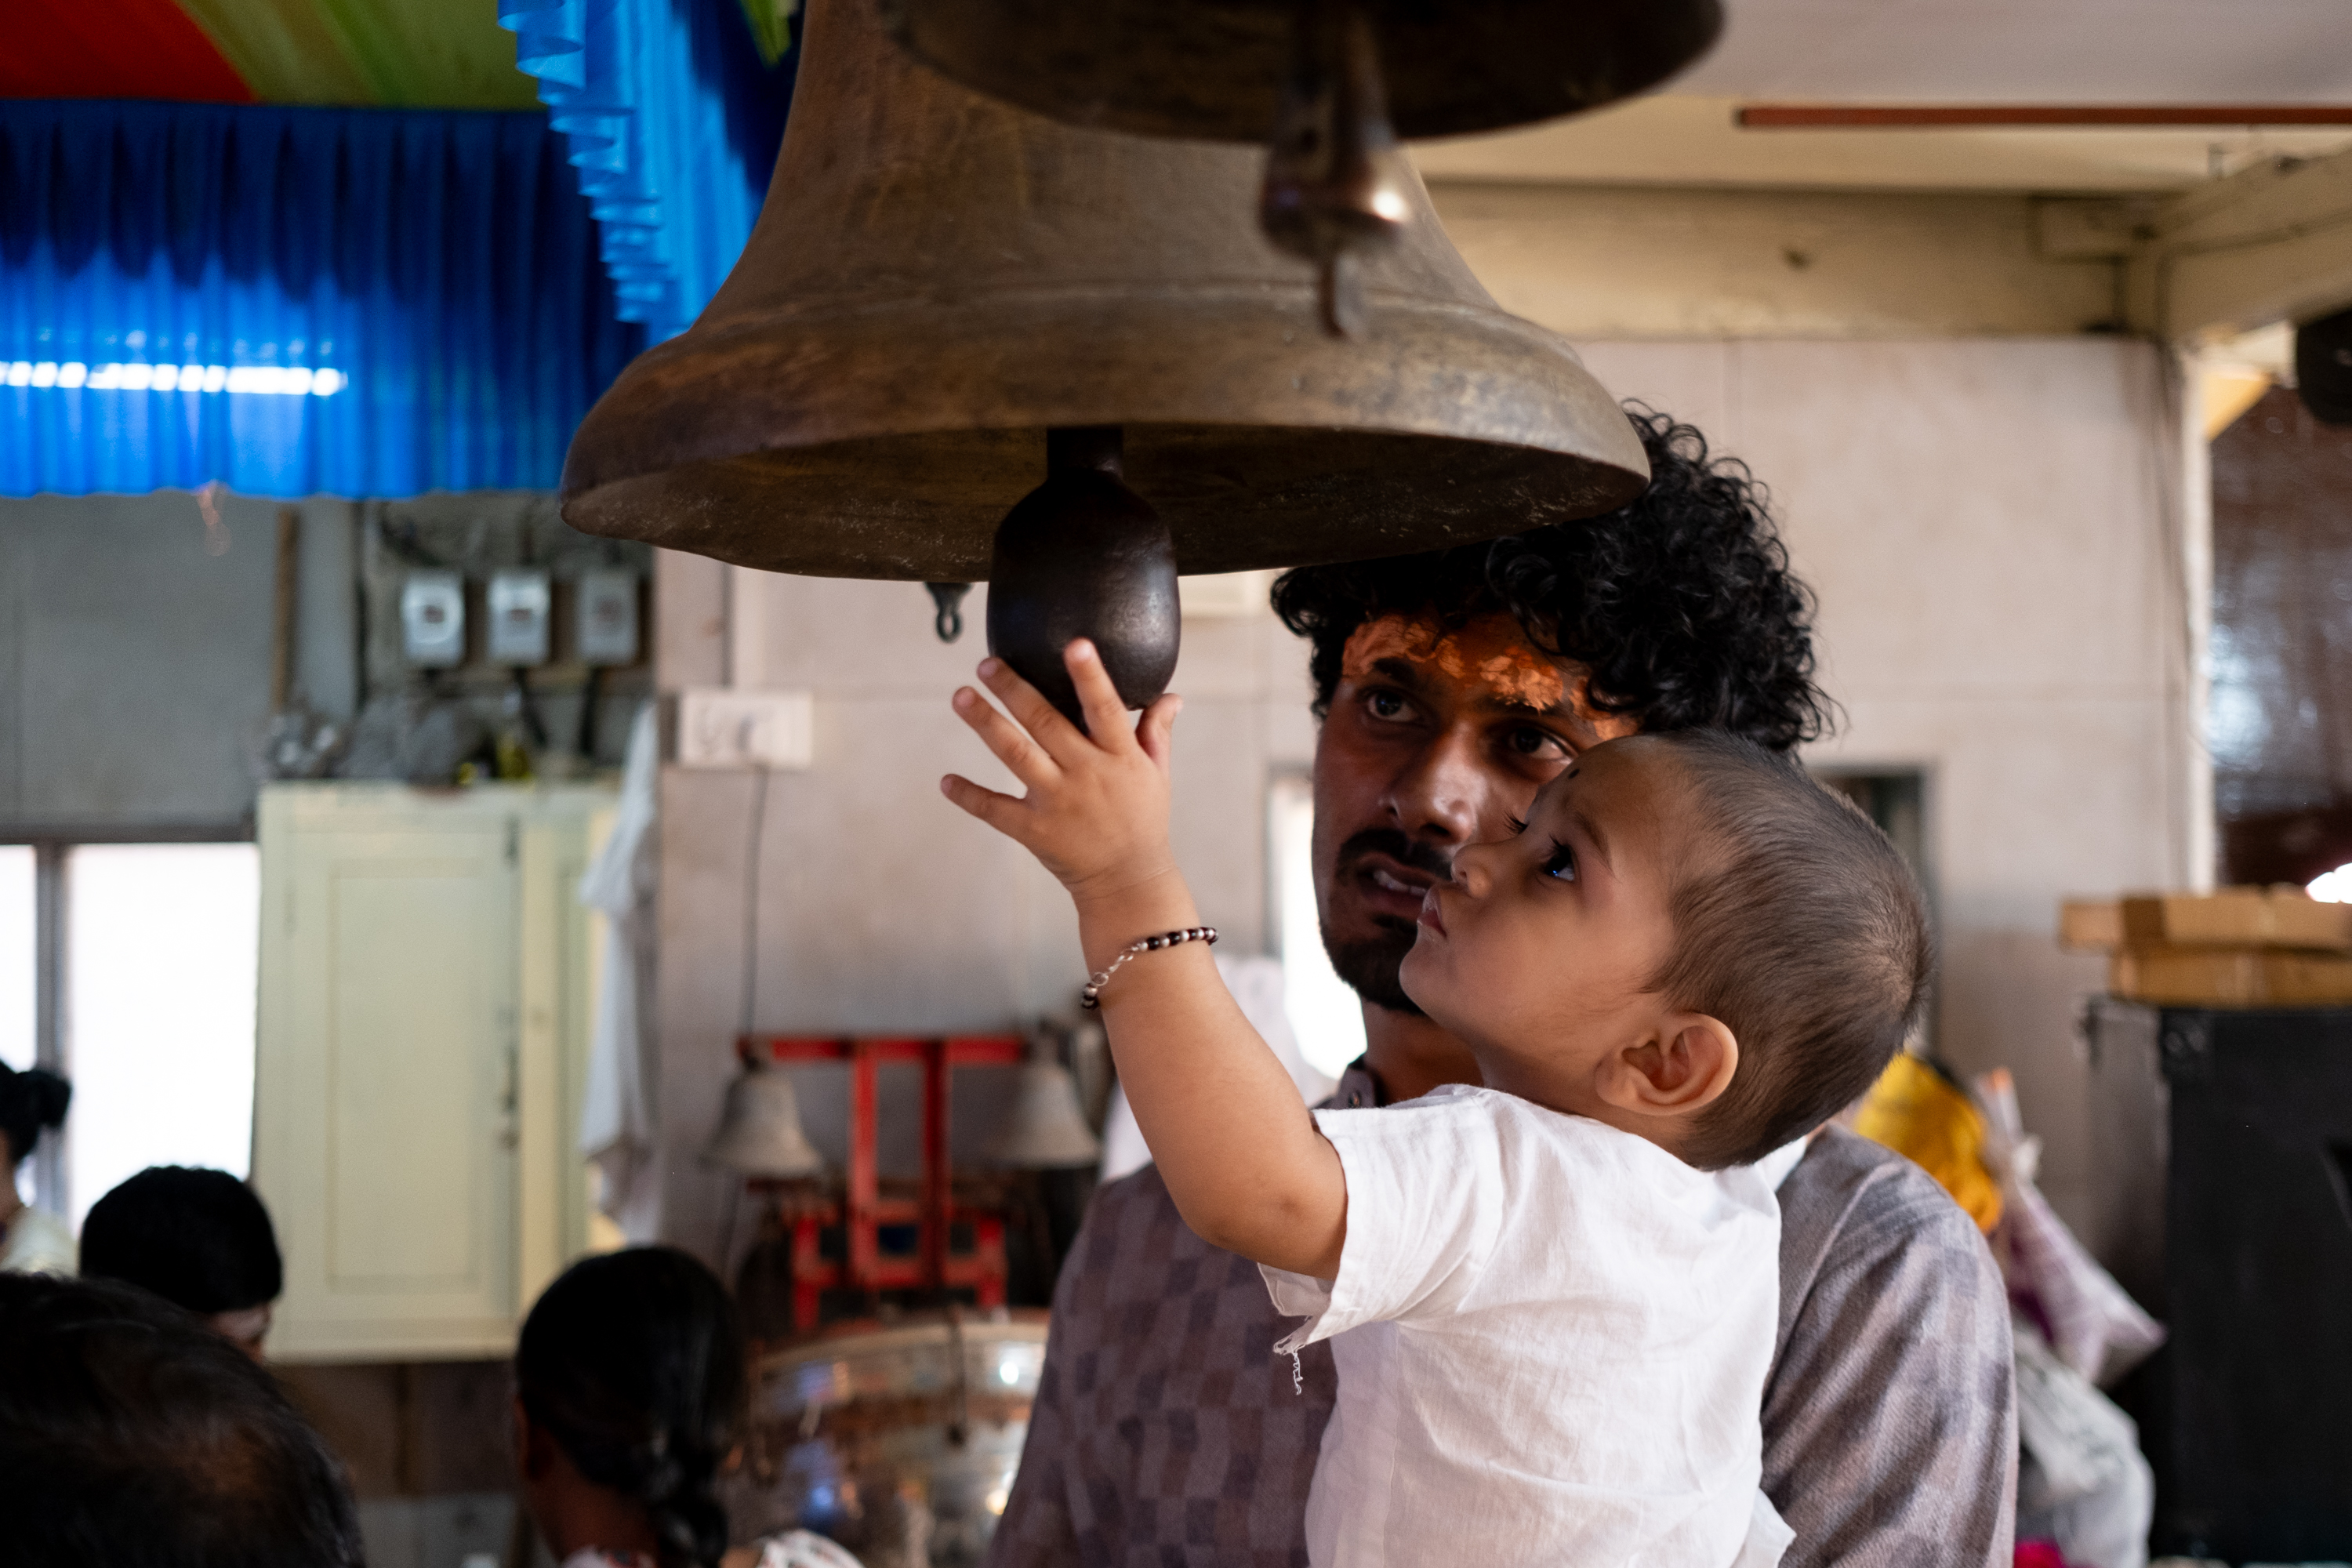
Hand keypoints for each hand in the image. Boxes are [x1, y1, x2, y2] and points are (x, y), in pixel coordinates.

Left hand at [942, 640, 1184, 905]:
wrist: (1129, 881)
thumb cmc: (1143, 820)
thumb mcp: (1156, 774)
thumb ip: (1156, 732)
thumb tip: (1172, 696)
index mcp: (1119, 756)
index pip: (1105, 709)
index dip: (1090, 677)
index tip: (1075, 645)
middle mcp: (1087, 775)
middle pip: (1046, 724)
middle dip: (1014, 690)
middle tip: (986, 663)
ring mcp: (1058, 803)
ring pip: (1016, 755)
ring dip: (986, 724)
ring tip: (961, 697)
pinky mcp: (1034, 831)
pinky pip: (995, 810)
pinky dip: (969, 796)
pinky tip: (945, 781)